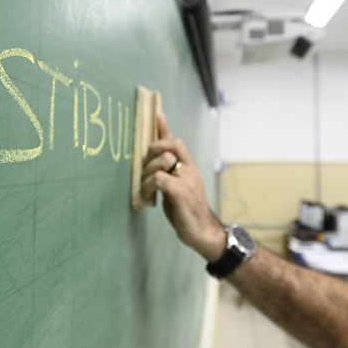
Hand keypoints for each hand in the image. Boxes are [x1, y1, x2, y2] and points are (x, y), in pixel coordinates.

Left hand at [140, 114, 225, 260]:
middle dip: (153, 149)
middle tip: (145, 168)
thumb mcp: (176, 190)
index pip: (177, 143)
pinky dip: (149, 186)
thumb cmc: (187, 213)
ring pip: (163, 160)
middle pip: (171, 144)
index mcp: (189, 168)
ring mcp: (187, 179)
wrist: (202, 232)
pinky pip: (159, 179)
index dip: (165, 129)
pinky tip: (147, 196)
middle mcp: (190, 170)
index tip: (158, 115)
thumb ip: (168, 176)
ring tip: (145, 188)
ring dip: (147, 173)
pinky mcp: (181, 192)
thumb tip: (153, 169)